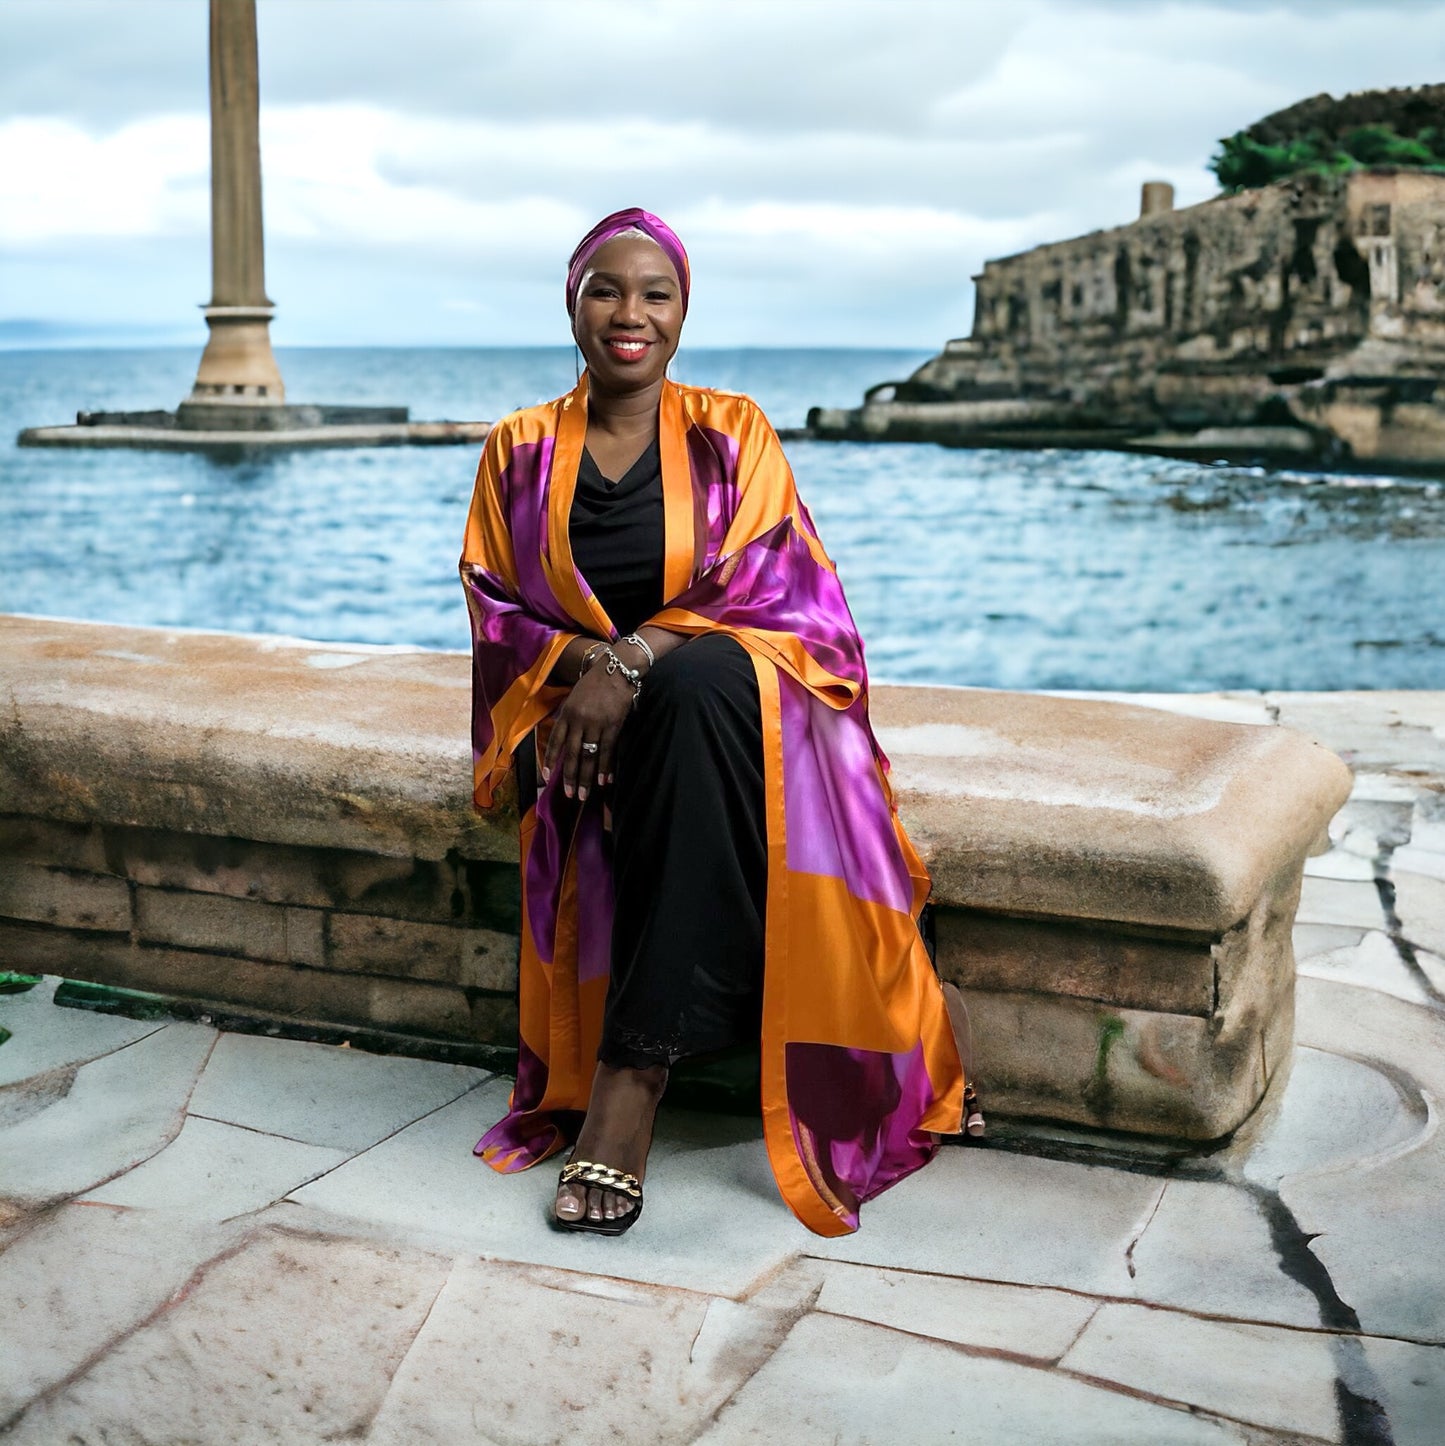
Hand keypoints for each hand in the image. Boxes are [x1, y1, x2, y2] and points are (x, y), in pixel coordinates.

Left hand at [543, 663, 634, 800]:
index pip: (555, 741)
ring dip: (586, 778)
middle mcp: (579, 720)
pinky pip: (608, 751)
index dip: (551, 760)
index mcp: (567, 713)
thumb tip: (565, 740)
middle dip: (570, 777)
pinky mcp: (613, 726)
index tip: (547, 777)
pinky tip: (604, 781)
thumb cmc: (595, 682)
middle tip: (570, 795)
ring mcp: (596, 724)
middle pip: (572, 754)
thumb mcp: (575, 697)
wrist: (617, 669)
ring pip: (589, 757)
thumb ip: (570, 717)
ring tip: (584, 795)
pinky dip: (605, 768)